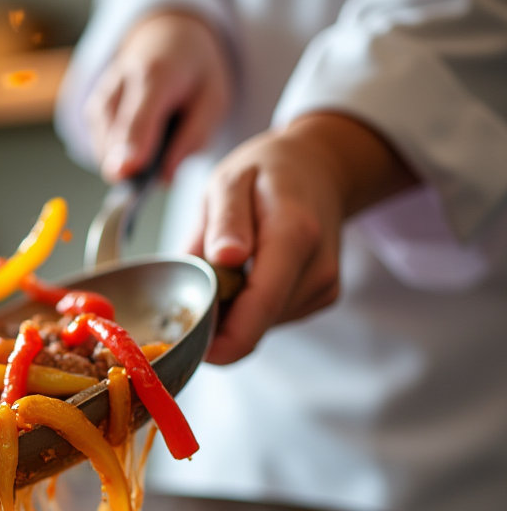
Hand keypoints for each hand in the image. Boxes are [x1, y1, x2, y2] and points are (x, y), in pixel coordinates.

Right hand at [84, 9, 232, 183]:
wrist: (168, 39)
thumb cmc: (194, 74)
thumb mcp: (214, 100)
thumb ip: (193, 138)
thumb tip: (164, 180)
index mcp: (156, 74)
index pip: (138, 117)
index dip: (131, 147)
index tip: (125, 173)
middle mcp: (119, 82)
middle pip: (115, 138)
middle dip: (134, 165)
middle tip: (161, 167)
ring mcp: (101, 96)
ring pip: (105, 148)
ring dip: (128, 161)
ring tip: (156, 141)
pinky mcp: (91, 111)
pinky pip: (101, 148)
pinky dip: (120, 155)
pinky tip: (141, 141)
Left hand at [190, 113, 417, 364]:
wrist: (318, 167)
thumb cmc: (265, 173)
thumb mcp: (230, 181)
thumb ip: (226, 221)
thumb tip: (224, 258)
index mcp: (294, 235)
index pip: (260, 308)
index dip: (221, 340)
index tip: (186, 342)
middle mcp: (317, 269)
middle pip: (256, 325)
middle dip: (218, 320)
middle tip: (196, 283)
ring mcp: (323, 287)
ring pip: (261, 326)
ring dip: (233, 311)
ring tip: (227, 268)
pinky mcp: (322, 297)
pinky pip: (272, 318)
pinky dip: (249, 306)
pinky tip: (248, 273)